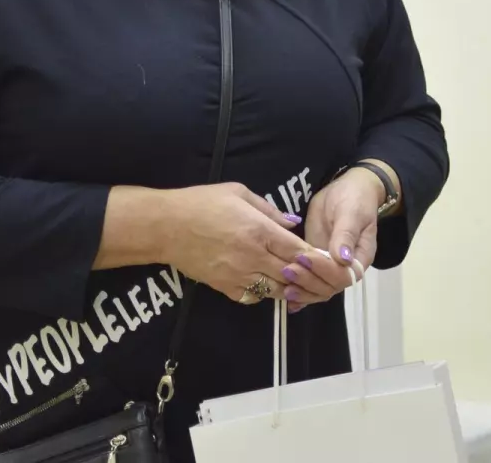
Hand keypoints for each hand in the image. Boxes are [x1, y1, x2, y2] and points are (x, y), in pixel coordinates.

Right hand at [156, 183, 346, 307]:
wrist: (165, 226)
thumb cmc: (202, 203)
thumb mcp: (240, 193)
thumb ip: (270, 210)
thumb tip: (293, 223)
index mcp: (259, 230)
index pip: (298, 250)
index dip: (314, 256)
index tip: (325, 257)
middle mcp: (252, 256)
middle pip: (291, 273)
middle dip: (306, 274)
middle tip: (316, 273)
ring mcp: (237, 274)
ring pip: (274, 290)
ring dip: (287, 286)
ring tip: (294, 280)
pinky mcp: (222, 287)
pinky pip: (252, 297)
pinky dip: (263, 293)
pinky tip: (266, 284)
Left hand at [300, 169, 388, 313]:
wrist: (345, 191)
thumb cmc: (354, 199)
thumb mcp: (351, 213)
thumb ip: (346, 235)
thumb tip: (343, 260)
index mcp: (360, 257)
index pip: (345, 275)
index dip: (325, 271)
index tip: (305, 257)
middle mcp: (346, 268)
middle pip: (330, 287)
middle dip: (308, 282)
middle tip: (287, 269)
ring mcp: (329, 268)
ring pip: (318, 290)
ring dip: (301, 290)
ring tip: (283, 286)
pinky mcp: (315, 265)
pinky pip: (309, 284)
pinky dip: (299, 294)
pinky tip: (286, 298)